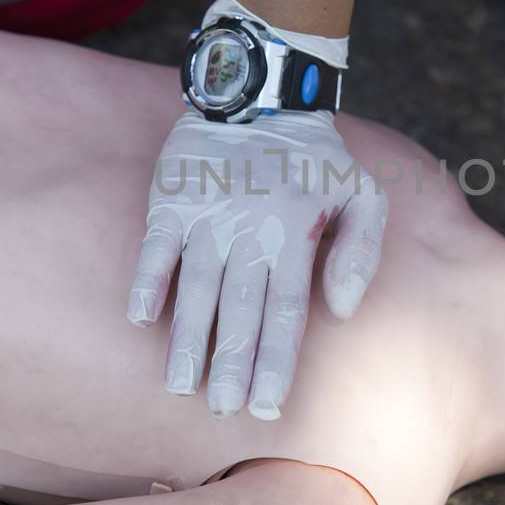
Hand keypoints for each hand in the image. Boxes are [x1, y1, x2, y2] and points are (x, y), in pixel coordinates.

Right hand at [127, 109, 386, 418]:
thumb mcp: (363, 193)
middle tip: (224, 409)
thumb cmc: (316, 158)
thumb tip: (343, 311)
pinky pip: (157, 247)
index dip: (276, 361)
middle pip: (241, 309)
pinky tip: (141, 319)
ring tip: (181, 386)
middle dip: (232, 364)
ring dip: (187, 338)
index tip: (267, 405)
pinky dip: (147, 281)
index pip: (286, 311)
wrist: (259, 95)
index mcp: (296, 232)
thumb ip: (361, 251)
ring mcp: (208, 215)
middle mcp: (251, 229)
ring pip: (198, 287)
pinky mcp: (172, 200)